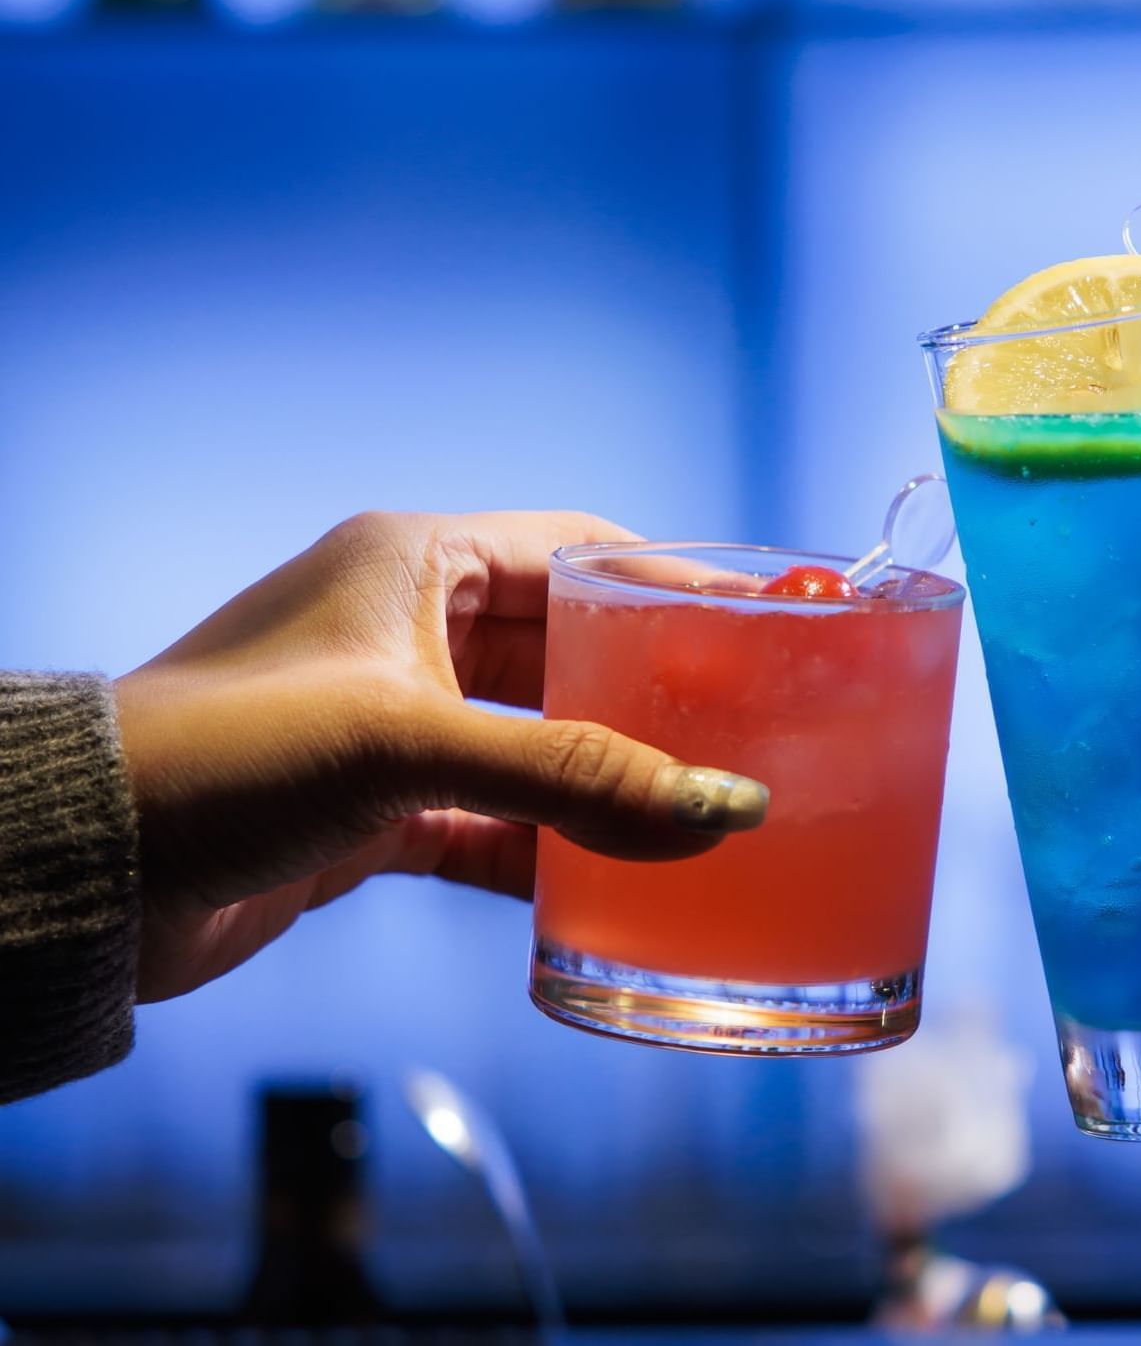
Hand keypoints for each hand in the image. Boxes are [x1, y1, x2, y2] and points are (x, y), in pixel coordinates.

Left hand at [116, 511, 767, 1002]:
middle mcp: (408, 632)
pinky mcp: (378, 807)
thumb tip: (720, 807)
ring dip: (607, 775)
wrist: (88, 869)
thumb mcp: (407, 743)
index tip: (759, 624)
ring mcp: (395, 723)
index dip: (671, 582)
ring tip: (699, 807)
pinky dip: (549, 848)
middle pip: (568, 648)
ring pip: (537, 740)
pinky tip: (609, 882)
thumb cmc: (225, 755)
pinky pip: (496, 819)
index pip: (577, 551)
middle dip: (653, 691)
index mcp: (413, 563)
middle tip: (746, 729)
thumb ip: (572, 776)